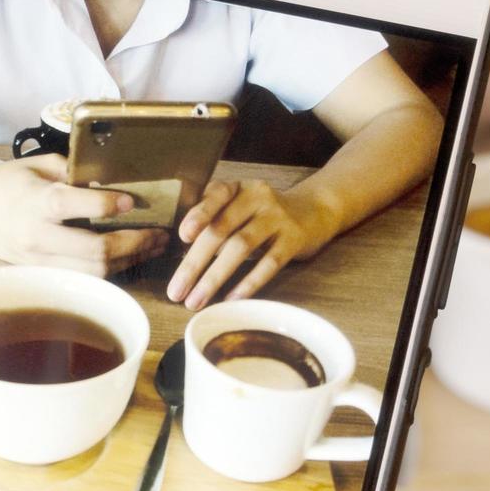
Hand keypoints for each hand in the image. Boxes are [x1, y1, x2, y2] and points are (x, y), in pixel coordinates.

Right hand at [0, 154, 167, 275]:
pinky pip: (84, 277)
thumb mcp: (37, 165)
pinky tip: (130, 257)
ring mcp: (40, 259)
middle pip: (94, 250)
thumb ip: (73, 170)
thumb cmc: (4, 182)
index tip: (133, 200)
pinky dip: (112, 269)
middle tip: (158, 234)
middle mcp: (38, 235)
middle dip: (134, 243)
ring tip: (152, 247)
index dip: (109, 204)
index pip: (76, 205)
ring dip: (129, 261)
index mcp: (37, 201)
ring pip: (93, 271)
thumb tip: (110, 178)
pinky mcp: (42, 272)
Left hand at [167, 179, 333, 309]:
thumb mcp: (239, 207)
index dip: (199, 215)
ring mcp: (277, 218)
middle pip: (221, 229)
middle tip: (176, 291)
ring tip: (196, 301)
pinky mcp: (294, 239)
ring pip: (241, 247)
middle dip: (195, 263)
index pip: (215, 197)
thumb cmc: (262, 214)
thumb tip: (184, 256)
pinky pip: (269, 263)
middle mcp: (257, 198)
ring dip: (215, 277)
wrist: (314, 210)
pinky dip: (248, 283)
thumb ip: (214, 221)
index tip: (182, 236)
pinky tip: (231, 299)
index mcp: (237, 189)